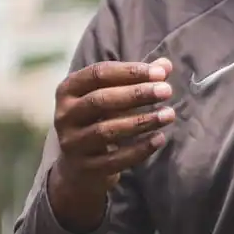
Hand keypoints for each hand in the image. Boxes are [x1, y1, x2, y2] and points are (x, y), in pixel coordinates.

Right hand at [47, 58, 174, 231]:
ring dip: (141, 122)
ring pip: (106, 131)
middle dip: (136, 94)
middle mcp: (64, 116)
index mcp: (68, 90)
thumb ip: (136, 80)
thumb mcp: (112, 96)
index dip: (129, 72)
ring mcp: (72, 143)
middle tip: (167, 91)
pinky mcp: (85, 168)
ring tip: (169, 115)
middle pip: (100, 100)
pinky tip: (159, 139)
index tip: (160, 73)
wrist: (79, 168)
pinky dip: (139, 149)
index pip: (97, 74)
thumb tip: (166, 65)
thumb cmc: (99, 120)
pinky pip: (115, 159)